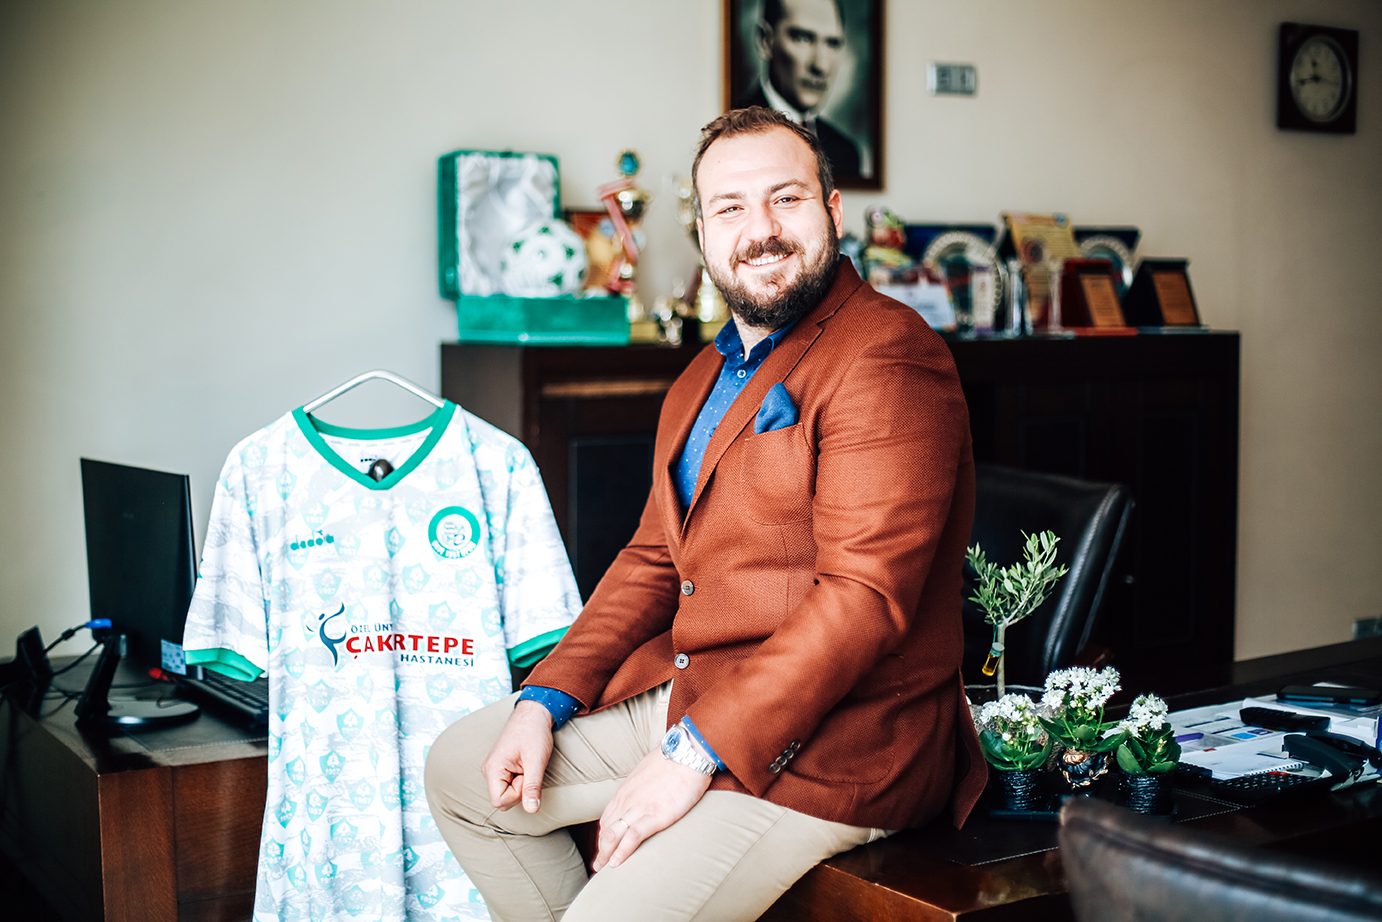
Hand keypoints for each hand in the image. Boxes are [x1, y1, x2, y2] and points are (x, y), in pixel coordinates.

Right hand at [480, 700, 554, 812]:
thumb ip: (532, 787)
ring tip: (526, 766)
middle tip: (528, 769)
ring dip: (520, 785)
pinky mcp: (500, 768)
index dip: (517, 795)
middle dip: (519, 790)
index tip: (526, 776)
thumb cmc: (534, 734)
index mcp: (492, 769)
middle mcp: (488, 771)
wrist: (533, 715)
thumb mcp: (536, 761)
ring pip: (506, 793)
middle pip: (502, 799)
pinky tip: (524, 766)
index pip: (499, 801)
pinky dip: (519, 780)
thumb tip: (531, 810)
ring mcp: (493, 770)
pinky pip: (508, 785)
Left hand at [592, 749, 712, 871]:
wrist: (687, 752)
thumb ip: (646, 784)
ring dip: (606, 855)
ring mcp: (639, 808)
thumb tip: (650, 789)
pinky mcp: (654, 815)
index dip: (604, 834)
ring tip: (604, 869)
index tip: (604, 846)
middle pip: (606, 829)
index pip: (608, 816)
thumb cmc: (675, 758)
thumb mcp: (652, 770)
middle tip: (600, 864)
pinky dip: (622, 852)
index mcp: (627, 790)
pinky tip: (617, 864)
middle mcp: (627, 800)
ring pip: (613, 835)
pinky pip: (632, 837)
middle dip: (602, 848)